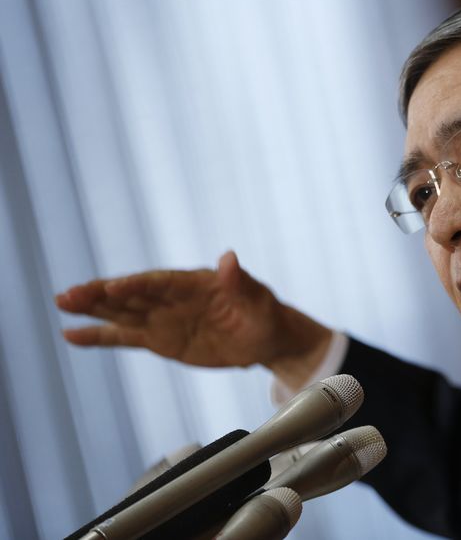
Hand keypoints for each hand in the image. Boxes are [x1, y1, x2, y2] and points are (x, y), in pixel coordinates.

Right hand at [55, 251, 331, 388]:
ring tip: (61, 302)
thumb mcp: (259, 300)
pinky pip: (125, 336)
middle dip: (102, 294)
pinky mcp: (159, 338)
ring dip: (92, 309)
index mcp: (195, 283)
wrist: (265, 337)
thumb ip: (241, 282)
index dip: (137, 285)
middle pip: (133, 295)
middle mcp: (172, 297)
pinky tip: (71, 334)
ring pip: (122, 312)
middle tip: (69, 294)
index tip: (113, 287)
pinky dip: (99, 336)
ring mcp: (163, 317)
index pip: (161, 283)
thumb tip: (230, 257)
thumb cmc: (264, 314)